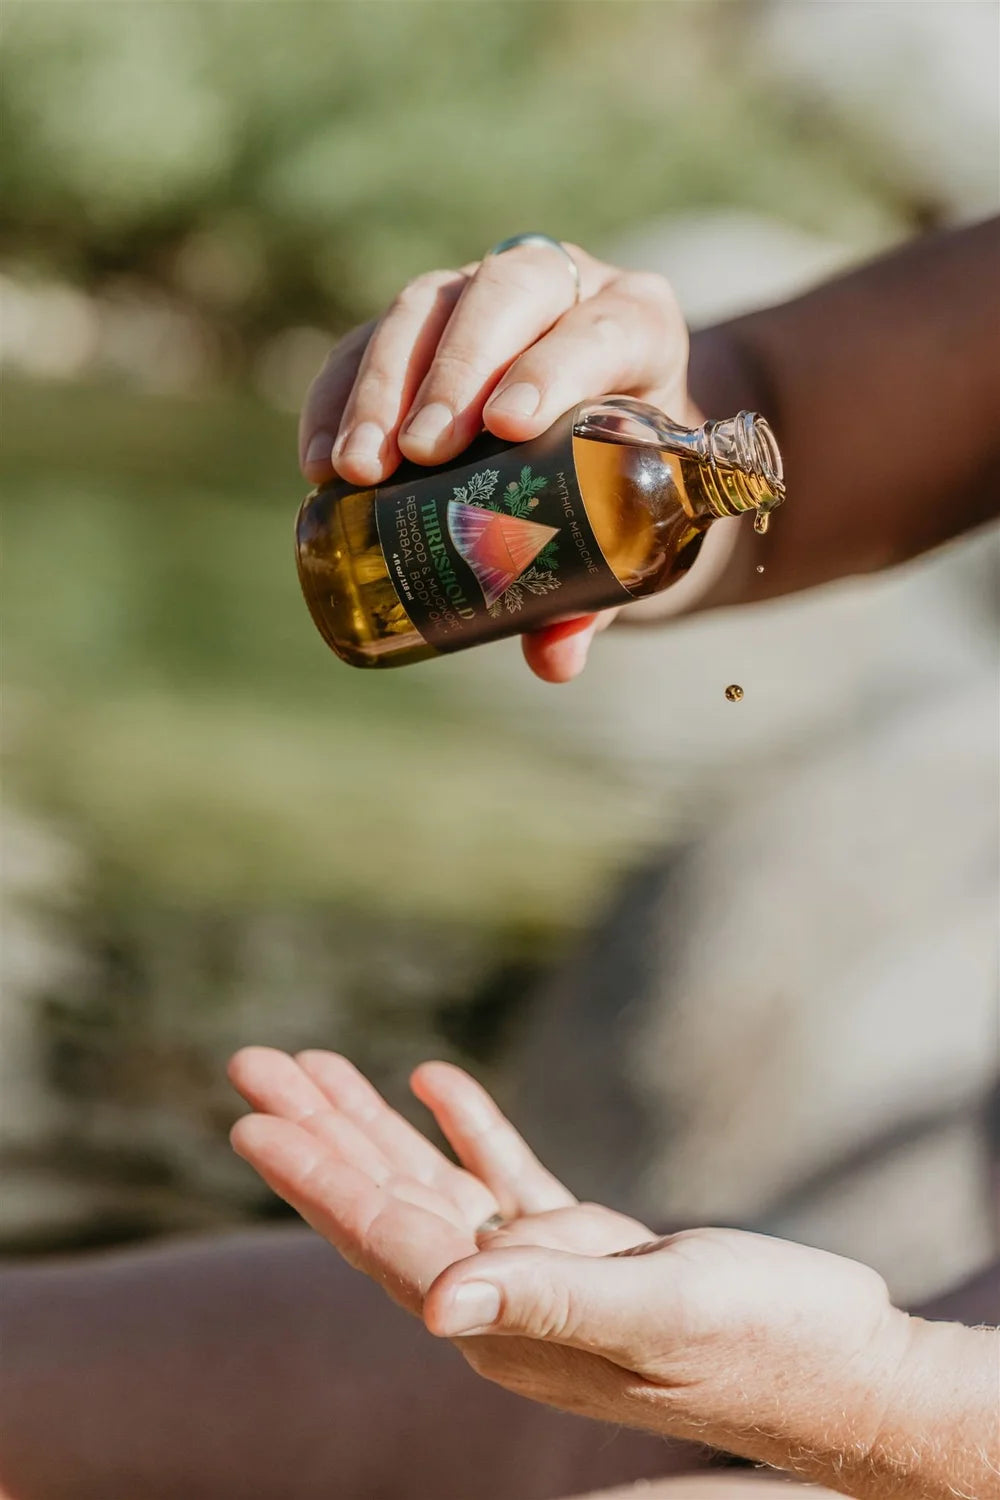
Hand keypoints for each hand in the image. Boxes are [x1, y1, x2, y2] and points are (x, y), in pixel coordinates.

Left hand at [228, 1049, 914, 1494]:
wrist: (842, 1366)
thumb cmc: (762, 1343)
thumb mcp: (657, 1317)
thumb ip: (551, 1302)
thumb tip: (440, 1302)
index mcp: (507, 1325)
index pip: (388, 1239)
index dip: (317, 1176)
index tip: (254, 1121)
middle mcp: (508, 1302)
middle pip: (388, 1204)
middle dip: (320, 1133)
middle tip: (253, 1066)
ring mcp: (546, 1274)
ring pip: (435, 1186)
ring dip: (375, 1124)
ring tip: (316, 1063)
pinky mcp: (590, 1250)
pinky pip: (506, 1180)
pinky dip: (470, 1129)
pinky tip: (435, 1081)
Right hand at [297, 242, 693, 682]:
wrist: (609, 442)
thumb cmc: (626, 488)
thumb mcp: (630, 533)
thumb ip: (596, 594)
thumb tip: (552, 658)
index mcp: (639, 326)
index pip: (602, 327)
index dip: (555, 365)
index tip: (509, 426)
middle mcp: (561, 291)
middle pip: (502, 296)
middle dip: (453, 375)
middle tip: (420, 455)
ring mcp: (481, 297)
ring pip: (425, 307)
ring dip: (382, 386)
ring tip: (358, 471)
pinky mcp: (419, 324)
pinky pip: (364, 341)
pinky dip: (336, 398)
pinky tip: (318, 462)